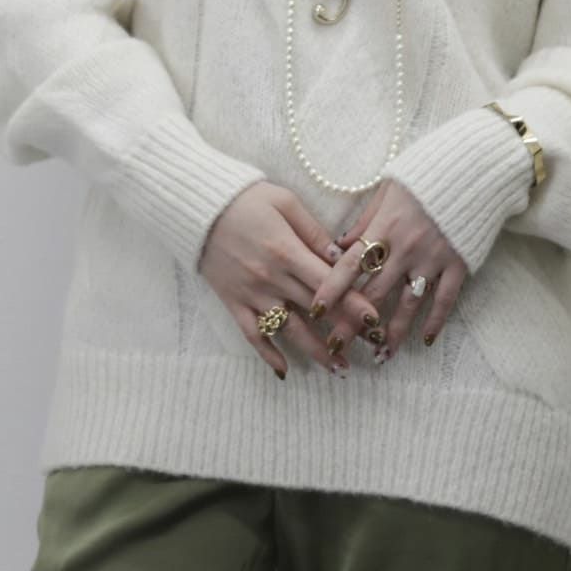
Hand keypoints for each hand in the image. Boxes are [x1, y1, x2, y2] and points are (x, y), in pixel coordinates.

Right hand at [198, 180, 382, 379]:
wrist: (196, 207)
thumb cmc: (245, 199)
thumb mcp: (285, 202)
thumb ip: (313, 231)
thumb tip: (338, 257)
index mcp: (286, 251)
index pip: (328, 284)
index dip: (353, 303)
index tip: (374, 320)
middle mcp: (270, 278)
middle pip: (315, 311)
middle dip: (345, 329)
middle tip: (371, 345)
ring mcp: (251, 294)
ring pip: (289, 331)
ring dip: (316, 352)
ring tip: (340, 368)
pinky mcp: (233, 302)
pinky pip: (252, 335)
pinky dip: (268, 355)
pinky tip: (285, 371)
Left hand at [315, 179, 467, 362]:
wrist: (475, 166)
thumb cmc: (426, 174)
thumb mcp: (388, 189)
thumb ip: (364, 220)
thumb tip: (338, 245)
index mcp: (384, 227)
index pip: (350, 264)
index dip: (331, 289)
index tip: (315, 311)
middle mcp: (405, 248)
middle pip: (373, 292)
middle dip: (352, 321)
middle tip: (336, 346)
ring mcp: (433, 258)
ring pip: (408, 303)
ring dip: (392, 332)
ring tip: (381, 355)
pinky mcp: (458, 263)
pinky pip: (445, 299)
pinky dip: (436, 320)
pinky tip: (426, 339)